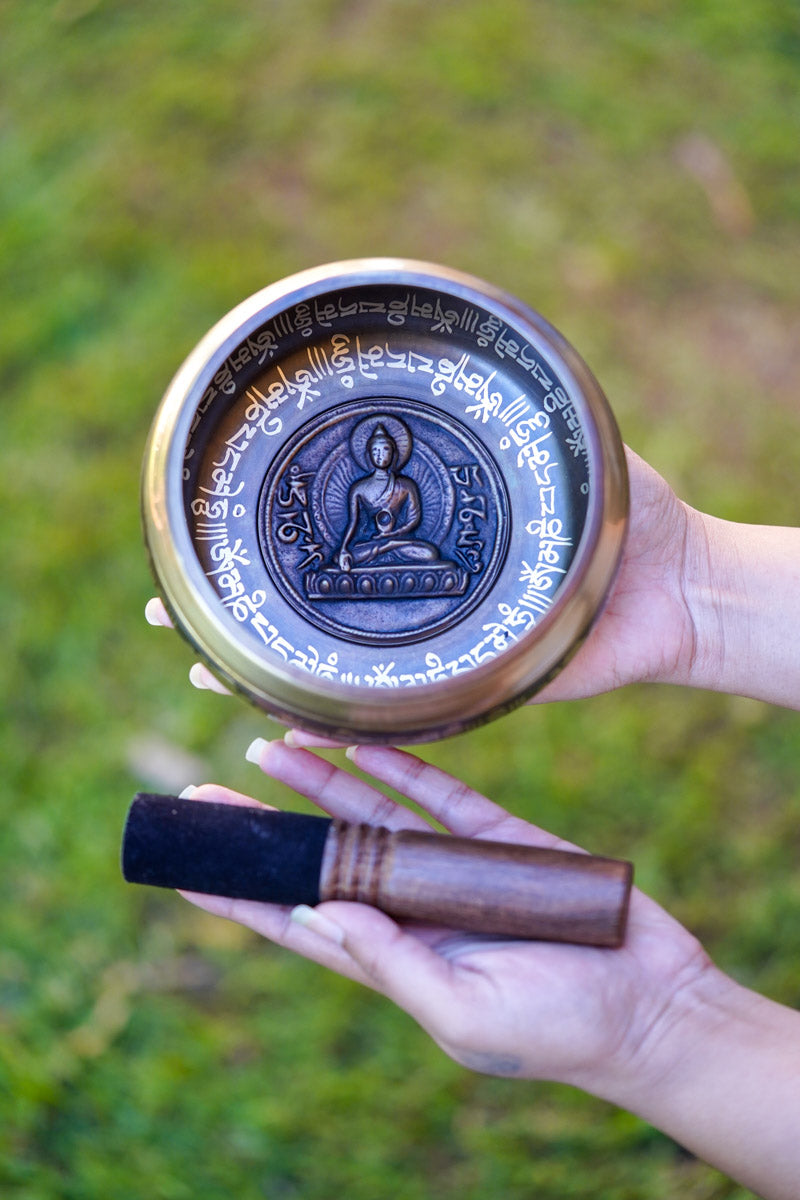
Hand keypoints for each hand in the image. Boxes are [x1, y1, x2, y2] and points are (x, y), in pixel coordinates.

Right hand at [147, 443, 799, 711]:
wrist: (683, 587)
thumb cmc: (632, 519)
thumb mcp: (563, 451)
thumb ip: (514, 418)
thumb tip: (460, 364)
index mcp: (430, 555)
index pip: (333, 552)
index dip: (266, 547)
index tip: (201, 532)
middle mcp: (424, 609)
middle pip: (312, 621)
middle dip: (234, 616)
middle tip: (164, 606)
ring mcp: (443, 655)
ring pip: (334, 675)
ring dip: (261, 673)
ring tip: (197, 663)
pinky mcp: (476, 693)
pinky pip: (397, 716)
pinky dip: (337, 723)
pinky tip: (281, 719)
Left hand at [179, 740, 713, 1090]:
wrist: (654, 1005)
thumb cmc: (561, 1030)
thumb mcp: (468, 1016)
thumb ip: (395, 967)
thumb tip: (323, 913)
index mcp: (394, 958)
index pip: (296, 921)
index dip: (240, 895)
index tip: (187, 867)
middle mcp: (411, 910)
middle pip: (320, 858)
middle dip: (266, 826)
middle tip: (208, 789)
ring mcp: (452, 871)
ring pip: (369, 816)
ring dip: (320, 782)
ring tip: (268, 745)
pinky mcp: (498, 839)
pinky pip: (438, 795)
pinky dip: (400, 768)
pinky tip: (361, 744)